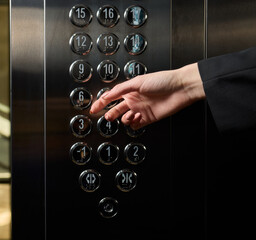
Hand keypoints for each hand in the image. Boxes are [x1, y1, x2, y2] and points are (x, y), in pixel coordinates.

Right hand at [90, 63, 205, 129]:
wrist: (180, 89)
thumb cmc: (162, 81)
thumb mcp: (137, 82)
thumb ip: (121, 90)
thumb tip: (107, 95)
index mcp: (130, 90)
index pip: (111, 97)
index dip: (101, 103)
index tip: (93, 108)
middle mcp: (134, 100)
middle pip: (117, 109)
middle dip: (110, 114)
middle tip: (107, 117)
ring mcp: (141, 110)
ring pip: (126, 118)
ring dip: (125, 119)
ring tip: (129, 116)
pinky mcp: (149, 118)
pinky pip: (136, 124)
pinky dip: (134, 124)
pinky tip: (136, 119)